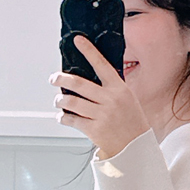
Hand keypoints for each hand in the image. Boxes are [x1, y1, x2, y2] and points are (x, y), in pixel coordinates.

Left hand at [50, 35, 149, 158]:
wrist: (136, 148)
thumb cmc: (131, 123)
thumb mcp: (128, 100)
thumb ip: (111, 89)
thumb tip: (89, 80)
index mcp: (119, 89)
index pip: (101, 64)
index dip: (89, 51)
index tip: (77, 40)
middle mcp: (110, 99)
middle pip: (78, 83)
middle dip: (61, 79)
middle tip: (53, 78)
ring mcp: (102, 115)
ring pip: (71, 101)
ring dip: (59, 100)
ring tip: (57, 100)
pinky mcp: (94, 129)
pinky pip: (72, 120)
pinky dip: (63, 118)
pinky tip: (62, 117)